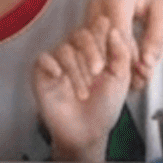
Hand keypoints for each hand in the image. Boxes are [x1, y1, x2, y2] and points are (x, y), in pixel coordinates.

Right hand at [32, 19, 134, 162]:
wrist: (88, 132)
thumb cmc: (104, 106)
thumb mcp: (120, 80)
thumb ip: (120, 53)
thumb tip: (113, 29)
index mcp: (97, 49)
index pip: (97, 29)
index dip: (102, 32)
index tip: (107, 34)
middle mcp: (77, 51)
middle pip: (80, 35)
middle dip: (91, 51)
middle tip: (97, 71)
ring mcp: (59, 61)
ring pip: (64, 50)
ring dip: (76, 71)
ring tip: (83, 93)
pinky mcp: (42, 73)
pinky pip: (43, 59)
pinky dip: (52, 65)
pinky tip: (59, 76)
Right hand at [81, 0, 162, 88]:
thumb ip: (155, 40)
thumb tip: (145, 67)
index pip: (118, 38)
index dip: (128, 61)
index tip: (140, 79)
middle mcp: (98, 1)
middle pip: (102, 42)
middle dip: (118, 65)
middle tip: (135, 85)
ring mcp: (92, 8)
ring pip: (97, 43)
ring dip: (112, 63)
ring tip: (131, 81)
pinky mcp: (92, 15)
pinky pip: (97, 40)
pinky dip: (109, 55)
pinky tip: (123, 69)